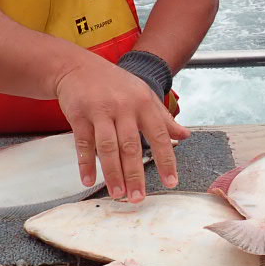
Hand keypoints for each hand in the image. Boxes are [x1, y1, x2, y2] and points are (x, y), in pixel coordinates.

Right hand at [53, 54, 189, 202]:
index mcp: (144, 104)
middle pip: (131, 147)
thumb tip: (185, 136)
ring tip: (118, 194)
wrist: (78, 67)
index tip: (171, 182)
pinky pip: (83, 143)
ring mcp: (100, 111)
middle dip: (135, 175)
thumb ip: (164, 118)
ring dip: (113, 174)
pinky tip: (88, 180)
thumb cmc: (115, 84)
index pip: (159, 136)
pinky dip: (85, 163)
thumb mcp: (144, 95)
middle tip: (139, 198)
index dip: (166, 161)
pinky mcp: (79, 115)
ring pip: (108, 147)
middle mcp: (124, 107)